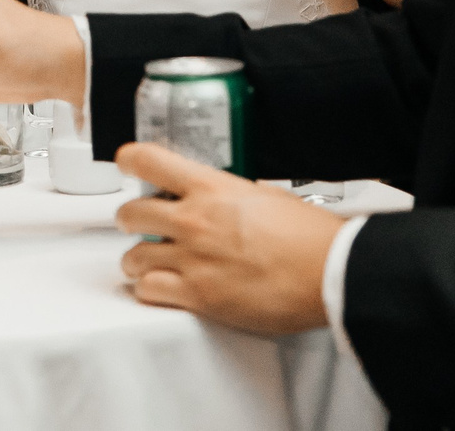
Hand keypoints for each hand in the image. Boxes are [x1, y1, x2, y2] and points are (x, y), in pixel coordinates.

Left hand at [114, 144, 340, 333]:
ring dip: (137, 260)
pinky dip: (149, 290)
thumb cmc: (309, 236)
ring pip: (132, 257)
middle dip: (129, 220)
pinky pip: (148, 291)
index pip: (147, 160)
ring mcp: (192, 258)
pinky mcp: (198, 295)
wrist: (328, 271)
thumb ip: (230, 196)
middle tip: (137, 224)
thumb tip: (220, 199)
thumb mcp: (265, 195)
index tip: (126, 164)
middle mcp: (193, 220)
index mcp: (210, 187)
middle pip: (129, 214)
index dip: (129, 160)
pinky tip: (159, 288)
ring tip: (146, 263)